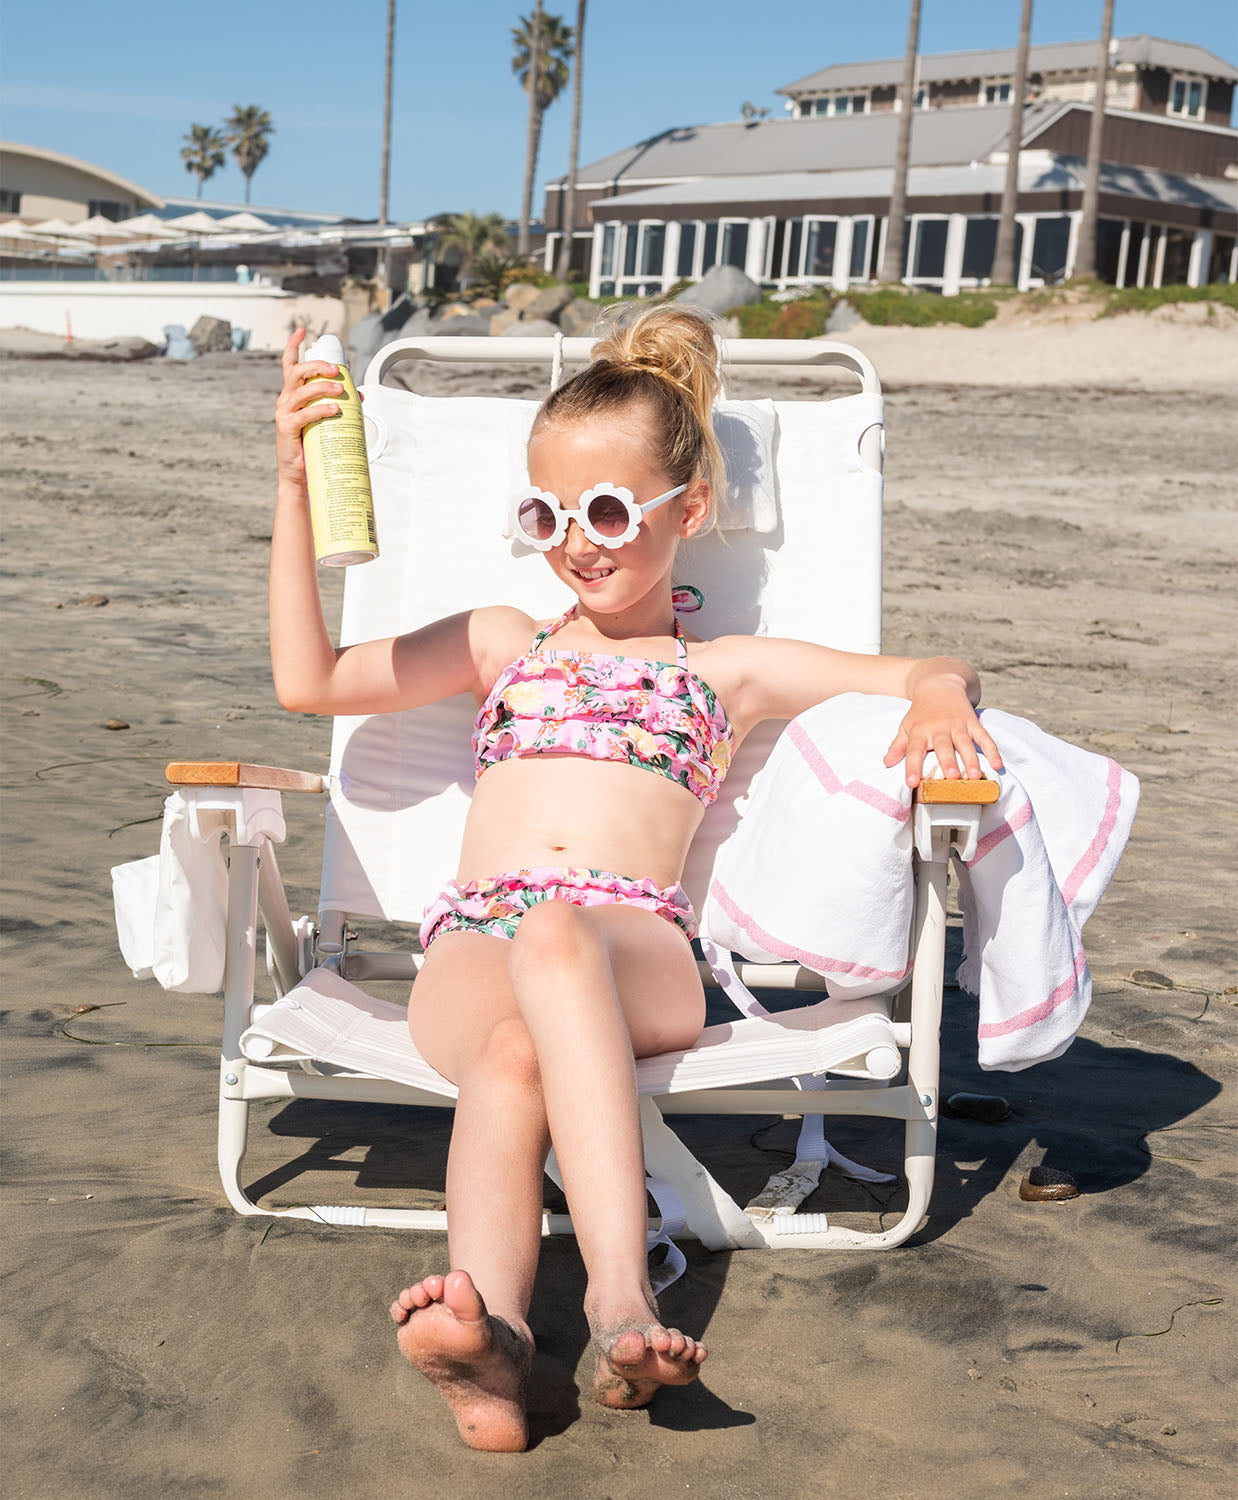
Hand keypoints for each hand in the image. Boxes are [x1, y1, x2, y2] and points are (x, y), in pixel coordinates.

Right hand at [273, 327, 343, 488]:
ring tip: (339, 390)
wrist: (301, 476)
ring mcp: (284, 414)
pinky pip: (303, 415)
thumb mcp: (327, 421)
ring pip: (300, 391)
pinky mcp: (286, 429)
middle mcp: (285, 401)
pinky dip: (320, 410)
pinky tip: (334, 409)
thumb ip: (340, 404)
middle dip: (316, 366)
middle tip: (336, 370)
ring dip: (322, 387)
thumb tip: (361, 395)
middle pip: (296, 373)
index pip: (289, 365)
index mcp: (293, 395)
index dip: (293, 346)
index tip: (302, 332)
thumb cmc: (313, 446)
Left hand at [883, 683, 1003, 787]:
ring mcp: (958, 724)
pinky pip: (984, 737)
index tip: (912, 783)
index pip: (914, 750)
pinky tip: (998, 765)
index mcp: (920, 731)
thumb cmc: (921, 713)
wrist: (940, 685)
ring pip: (966, 743)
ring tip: (975, 776)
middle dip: (948, 761)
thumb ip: (898, 746)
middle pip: (944, 746)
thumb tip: (886, 763)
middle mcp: (939, 728)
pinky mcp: (973, 722)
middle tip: (952, 778)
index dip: (912, 766)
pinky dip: (992, 750)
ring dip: (971, 759)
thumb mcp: (906, 727)